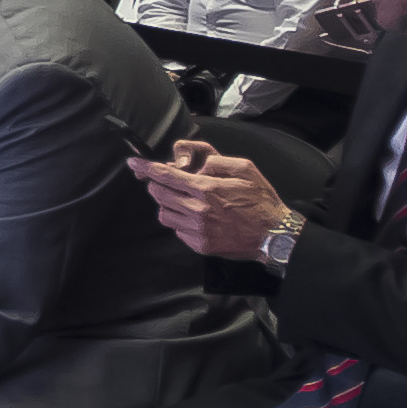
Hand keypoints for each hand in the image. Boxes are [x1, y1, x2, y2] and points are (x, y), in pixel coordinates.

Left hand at [133, 133, 292, 261]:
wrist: (273, 236)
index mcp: (207, 189)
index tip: (133, 162)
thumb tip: (197, 166)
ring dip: (168, 204)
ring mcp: (197, 231)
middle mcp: (197, 210)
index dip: (146, 168)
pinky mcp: (200, 246)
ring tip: (184, 200)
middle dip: (158, 184)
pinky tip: (195, 217)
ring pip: (164, 214)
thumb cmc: (261, 200)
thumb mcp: (245, 169)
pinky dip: (180, 221)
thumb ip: (217, 161)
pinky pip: (177, 230)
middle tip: (168, 181)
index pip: (166, 176)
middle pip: (158, 194)